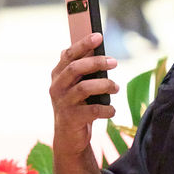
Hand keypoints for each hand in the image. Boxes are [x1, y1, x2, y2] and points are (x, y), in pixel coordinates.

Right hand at [49, 32, 118, 158]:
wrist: (69, 137)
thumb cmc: (77, 104)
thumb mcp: (76, 84)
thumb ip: (82, 68)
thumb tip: (96, 47)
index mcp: (57, 75)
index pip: (68, 54)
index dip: (83, 44)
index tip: (98, 36)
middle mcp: (56, 87)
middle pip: (75, 68)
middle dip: (96, 62)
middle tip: (114, 62)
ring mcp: (62, 103)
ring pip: (84, 88)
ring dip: (104, 85)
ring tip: (116, 87)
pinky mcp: (71, 119)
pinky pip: (92, 110)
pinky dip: (105, 108)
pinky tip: (112, 109)